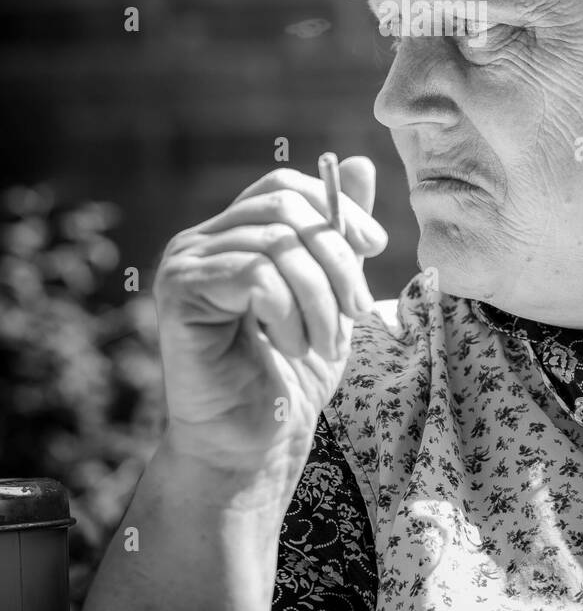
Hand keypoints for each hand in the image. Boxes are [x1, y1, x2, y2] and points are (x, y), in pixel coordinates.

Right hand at [152, 157, 386, 486]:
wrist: (254, 447)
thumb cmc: (291, 376)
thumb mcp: (332, 292)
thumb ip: (339, 233)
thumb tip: (359, 163)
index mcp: (233, 235)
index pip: (284, 189)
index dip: (337, 209)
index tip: (375, 248)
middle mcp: (199, 241)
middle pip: (284, 210)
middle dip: (337, 258)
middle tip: (358, 310)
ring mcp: (184, 264)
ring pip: (276, 244)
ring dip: (320, 296)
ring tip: (325, 342)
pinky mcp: (179, 293)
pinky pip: (254, 274)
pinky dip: (290, 312)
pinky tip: (292, 347)